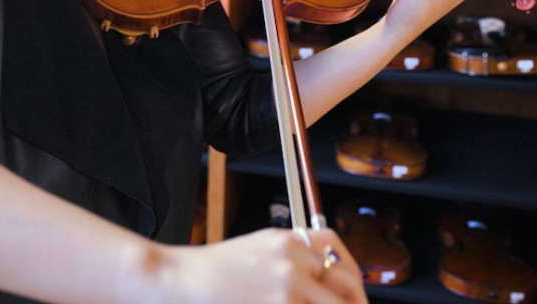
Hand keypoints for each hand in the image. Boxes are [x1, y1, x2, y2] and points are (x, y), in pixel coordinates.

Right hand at [146, 227, 366, 303]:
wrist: (182, 280)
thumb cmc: (214, 270)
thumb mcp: (258, 249)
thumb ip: (291, 257)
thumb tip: (323, 277)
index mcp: (287, 238)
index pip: (336, 248)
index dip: (350, 273)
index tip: (352, 290)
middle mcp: (292, 258)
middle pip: (346, 281)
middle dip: (353, 301)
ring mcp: (288, 285)